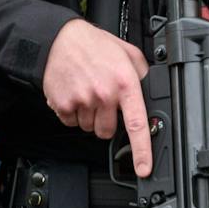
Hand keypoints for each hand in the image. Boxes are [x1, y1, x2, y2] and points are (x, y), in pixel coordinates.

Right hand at [42, 19, 151, 175]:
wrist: (58, 39)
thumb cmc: (93, 45)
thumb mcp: (127, 53)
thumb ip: (141, 74)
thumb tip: (150, 92)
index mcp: (124, 83)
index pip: (136, 124)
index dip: (141, 150)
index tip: (143, 168)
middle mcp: (104, 94)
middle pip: (108, 131)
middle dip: (106, 120)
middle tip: (102, 100)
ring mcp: (82, 101)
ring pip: (89, 128)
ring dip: (89, 116)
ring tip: (86, 92)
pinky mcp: (62, 105)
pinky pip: (71, 123)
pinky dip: (73, 113)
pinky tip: (74, 93)